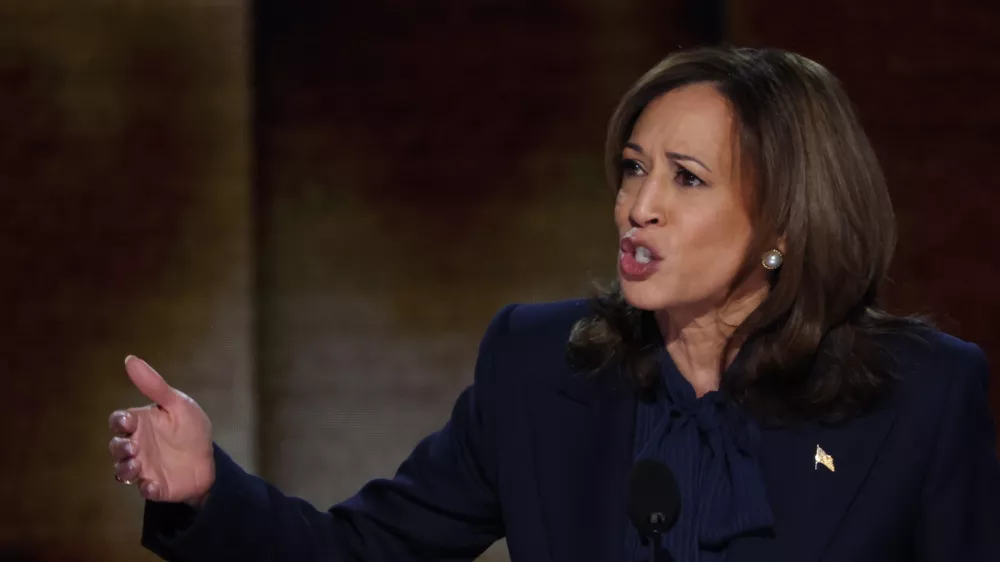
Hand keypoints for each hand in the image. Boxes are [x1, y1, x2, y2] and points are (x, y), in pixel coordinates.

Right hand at [108, 356, 214, 506]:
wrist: (209, 458)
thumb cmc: (190, 429)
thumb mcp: (177, 404)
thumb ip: (155, 386)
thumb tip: (129, 359)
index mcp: (141, 424)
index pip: (118, 421)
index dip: (118, 421)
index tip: (128, 421)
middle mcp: (137, 446)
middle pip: (116, 446)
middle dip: (119, 447)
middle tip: (132, 446)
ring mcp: (144, 467)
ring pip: (122, 470)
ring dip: (126, 468)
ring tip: (138, 465)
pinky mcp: (155, 485)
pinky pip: (145, 489)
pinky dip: (146, 488)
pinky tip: (152, 485)